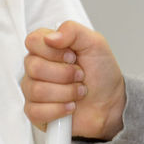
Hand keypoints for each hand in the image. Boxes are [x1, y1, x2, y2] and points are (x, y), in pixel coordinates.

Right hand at [23, 21, 125, 139]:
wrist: (111, 102)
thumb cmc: (101, 73)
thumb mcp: (95, 43)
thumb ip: (72, 31)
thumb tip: (50, 37)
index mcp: (46, 48)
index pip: (32, 41)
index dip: (53, 51)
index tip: (72, 56)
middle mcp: (36, 68)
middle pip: (34, 67)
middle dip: (65, 74)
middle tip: (80, 75)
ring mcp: (33, 91)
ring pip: (37, 91)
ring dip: (66, 92)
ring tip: (79, 91)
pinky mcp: (35, 112)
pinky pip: (36, 111)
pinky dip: (59, 110)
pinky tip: (70, 106)